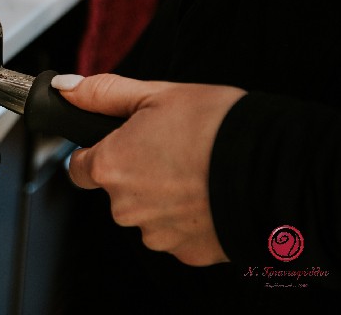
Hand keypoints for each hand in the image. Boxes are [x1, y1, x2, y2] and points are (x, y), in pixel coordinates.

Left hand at [53, 73, 246, 265]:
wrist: (276, 169)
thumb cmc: (217, 127)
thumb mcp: (156, 93)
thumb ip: (103, 94)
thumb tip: (64, 88)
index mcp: (110, 166)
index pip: (78, 168)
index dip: (96, 152)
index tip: (118, 144)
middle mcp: (125, 206)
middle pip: (115, 191)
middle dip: (135, 173)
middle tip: (170, 150)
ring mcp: (156, 234)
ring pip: (146, 214)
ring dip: (161, 197)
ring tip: (195, 171)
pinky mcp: (187, 252)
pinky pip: (177, 233)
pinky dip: (188, 217)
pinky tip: (208, 194)